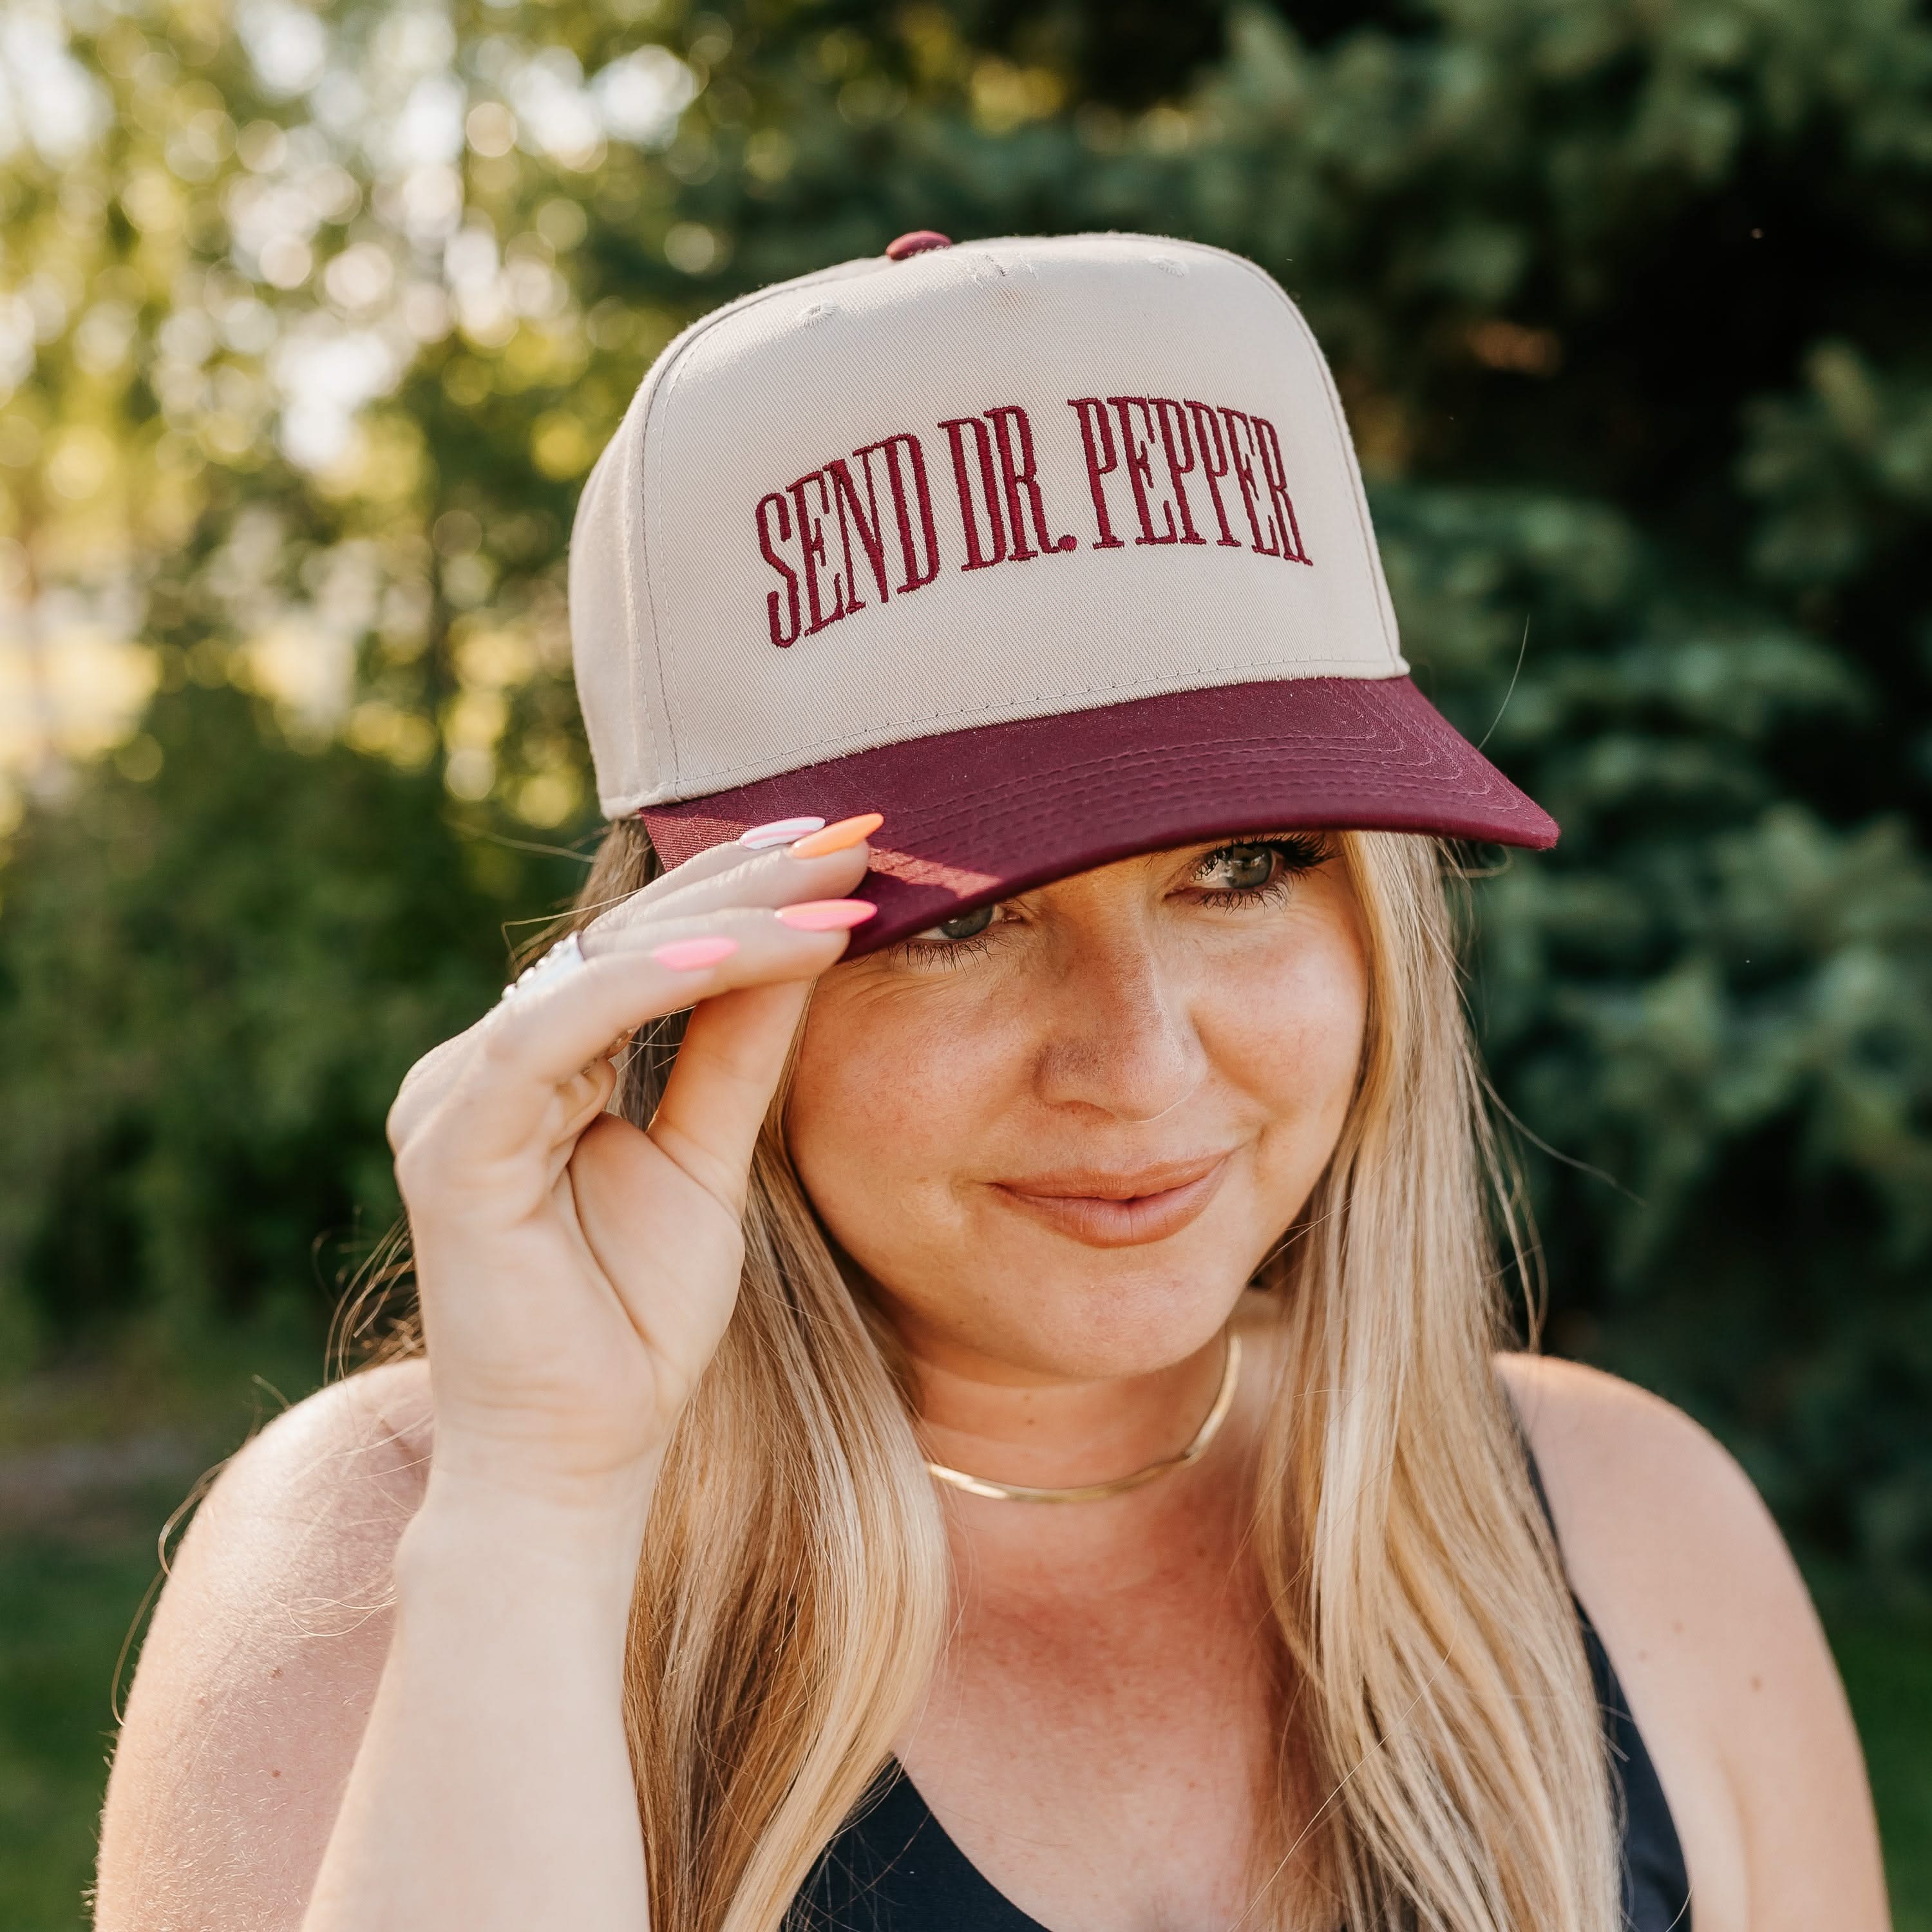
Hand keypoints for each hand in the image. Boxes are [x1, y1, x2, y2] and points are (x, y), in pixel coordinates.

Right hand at [384, 817, 879, 1516]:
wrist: (580, 1459)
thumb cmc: (636, 1321)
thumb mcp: (710, 1162)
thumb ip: (737, 1053)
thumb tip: (803, 940)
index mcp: (535, 1066)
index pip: (645, 946)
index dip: (742, 886)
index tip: (847, 844)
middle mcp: (484, 1066)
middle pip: (624, 937)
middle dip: (746, 879)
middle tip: (855, 833)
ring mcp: (455, 1097)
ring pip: (597, 969)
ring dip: (722, 921)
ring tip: (831, 889)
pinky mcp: (450, 1143)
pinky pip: (553, 1035)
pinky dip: (647, 987)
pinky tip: (738, 953)